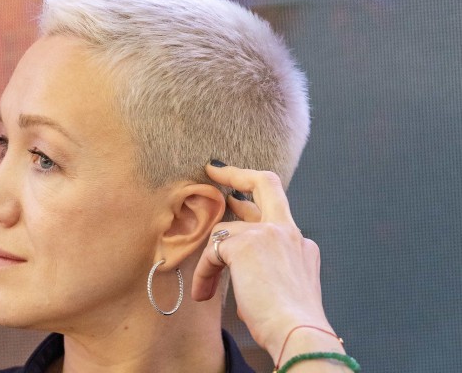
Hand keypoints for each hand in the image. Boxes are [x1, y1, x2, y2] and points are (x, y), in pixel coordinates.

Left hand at [191, 164, 331, 360]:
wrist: (299, 333)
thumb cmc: (290, 322)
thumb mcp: (284, 289)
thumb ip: (269, 270)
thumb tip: (241, 271)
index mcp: (300, 244)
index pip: (275, 210)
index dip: (255, 198)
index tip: (236, 192)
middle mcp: (288, 231)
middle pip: (266, 182)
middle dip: (237, 173)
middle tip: (214, 169)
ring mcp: (269, 233)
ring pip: (225, 231)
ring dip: (209, 261)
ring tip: (204, 288)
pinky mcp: (245, 244)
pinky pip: (213, 251)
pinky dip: (204, 273)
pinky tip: (203, 293)